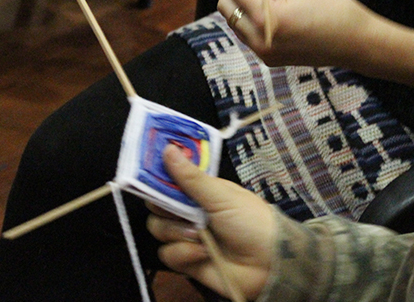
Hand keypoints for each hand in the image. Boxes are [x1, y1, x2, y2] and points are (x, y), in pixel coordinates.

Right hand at [147, 146, 273, 299]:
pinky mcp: (186, 260)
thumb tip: (169, 148)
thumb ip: (191, 177)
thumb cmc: (251, 221)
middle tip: (182, 210)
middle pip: (157, 205)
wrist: (268, 264)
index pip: (168, 180)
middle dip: (166, 207)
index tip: (145, 175)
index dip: (156, 177)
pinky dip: (183, 253)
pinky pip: (167, 254)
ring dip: (177, 232)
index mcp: (200, 191)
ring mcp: (187, 236)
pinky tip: (202, 253)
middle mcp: (190, 211)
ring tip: (200, 235)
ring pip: (159, 229)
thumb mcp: (221, 196)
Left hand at [218, 0, 413, 94]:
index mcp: (267, 18)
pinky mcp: (267, 59)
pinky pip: (246, 33)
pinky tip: (273, 8)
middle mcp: (259, 39)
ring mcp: (262, 53)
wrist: (357, 44)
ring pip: (233, 20)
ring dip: (241, 1)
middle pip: (226, 5)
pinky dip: (250, 17)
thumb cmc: (335, 8)